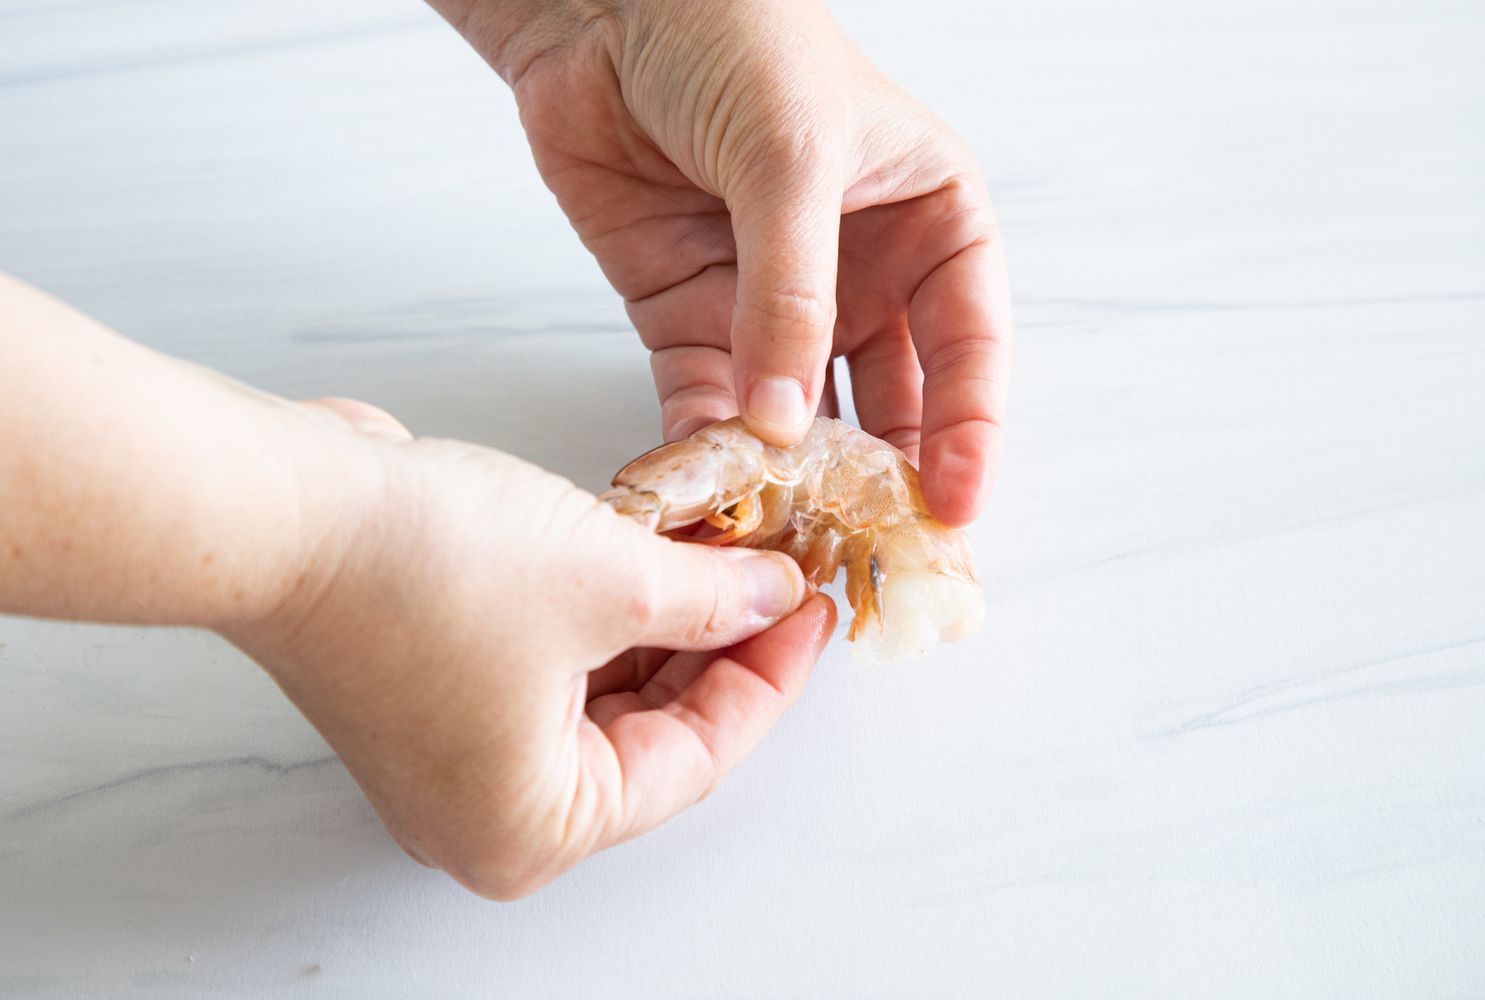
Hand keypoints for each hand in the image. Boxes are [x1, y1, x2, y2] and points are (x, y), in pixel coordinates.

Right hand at [230, 400, 832, 898]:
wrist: (279, 506)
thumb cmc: (419, 568)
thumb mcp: (610, 579)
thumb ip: (713, 600)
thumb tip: (772, 598)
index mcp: (532, 826)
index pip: (696, 760)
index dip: (770, 677)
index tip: (814, 611)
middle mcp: (488, 808)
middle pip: (650, 733)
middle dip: (720, 645)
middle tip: (779, 576)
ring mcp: (456, 748)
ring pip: (603, 693)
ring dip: (666, 622)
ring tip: (729, 552)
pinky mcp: (436, 685)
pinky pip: (552, 662)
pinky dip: (606, 614)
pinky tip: (656, 553)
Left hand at [434, 0, 1011, 524]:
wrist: (605, 9)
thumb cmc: (735, 39)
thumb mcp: (794, 159)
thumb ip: (793, 293)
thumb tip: (786, 425)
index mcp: (926, 219)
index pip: (967, 339)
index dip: (969, 425)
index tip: (956, 502)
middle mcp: (860, 271)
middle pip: (889, 396)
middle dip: (886, 476)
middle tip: (881, 555)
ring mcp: (774, 303)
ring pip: (798, 415)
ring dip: (794, 480)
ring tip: (793, 547)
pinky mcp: (691, 317)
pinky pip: (709, 401)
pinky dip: (707, 453)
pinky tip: (710, 502)